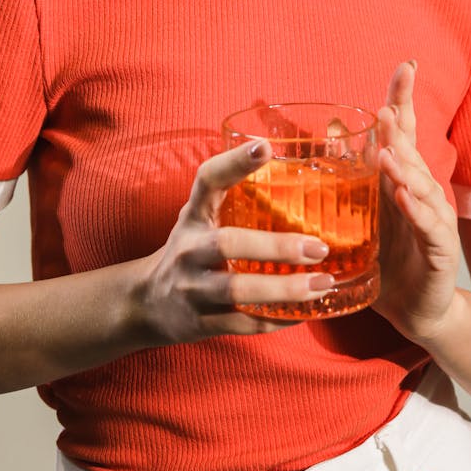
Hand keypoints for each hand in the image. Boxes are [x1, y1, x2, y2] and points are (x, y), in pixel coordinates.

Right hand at [137, 142, 333, 344]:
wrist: (146, 303)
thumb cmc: (190, 250)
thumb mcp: (201, 219)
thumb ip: (235, 201)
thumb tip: (303, 182)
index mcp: (193, 216)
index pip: (206, 180)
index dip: (232, 162)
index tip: (264, 147)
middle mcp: (188, 249)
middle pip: (228, 244)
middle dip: (276, 246)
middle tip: (319, 247)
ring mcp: (192, 288)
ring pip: (237, 290)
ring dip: (284, 289)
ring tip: (323, 282)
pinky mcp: (199, 322)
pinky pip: (243, 324)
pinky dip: (276, 319)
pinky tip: (306, 312)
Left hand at [373, 60, 460, 344]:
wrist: (415, 309)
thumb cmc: (387, 253)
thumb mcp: (364, 210)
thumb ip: (352, 171)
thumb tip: (329, 130)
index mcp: (401, 177)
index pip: (405, 130)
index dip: (404, 98)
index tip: (406, 65)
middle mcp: (421, 191)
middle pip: (412, 152)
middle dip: (400, 130)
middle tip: (385, 109)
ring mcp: (434, 218)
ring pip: (422, 186)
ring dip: (406, 168)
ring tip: (389, 153)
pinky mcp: (440, 249)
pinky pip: (429, 227)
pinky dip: (417, 211)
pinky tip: (404, 198)